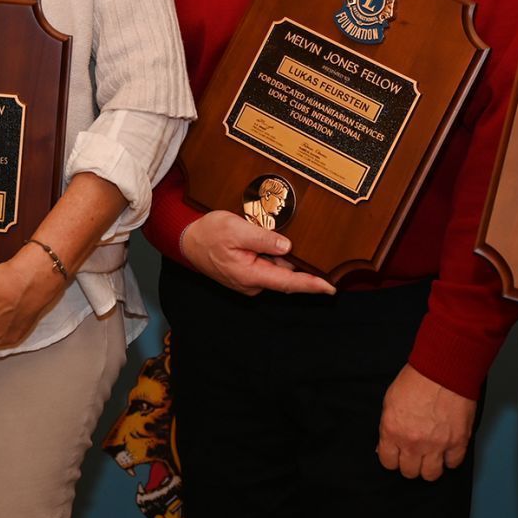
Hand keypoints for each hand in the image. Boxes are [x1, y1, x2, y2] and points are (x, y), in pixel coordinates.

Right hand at [178, 211, 335, 296]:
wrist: (186, 240)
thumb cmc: (209, 233)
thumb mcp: (236, 229)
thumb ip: (262, 238)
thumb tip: (287, 246)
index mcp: (250, 275)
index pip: (288, 283)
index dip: (311, 285)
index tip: (330, 288)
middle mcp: (251, 283)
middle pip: (284, 276)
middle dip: (298, 263)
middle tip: (306, 246)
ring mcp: (248, 280)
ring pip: (275, 270)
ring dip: (281, 257)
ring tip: (276, 238)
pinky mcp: (246, 274)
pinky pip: (266, 267)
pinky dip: (272, 257)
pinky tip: (270, 243)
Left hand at [376, 365, 476, 480]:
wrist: (444, 369)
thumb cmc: (416, 380)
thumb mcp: (390, 401)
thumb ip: (388, 427)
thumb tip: (386, 447)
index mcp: (392, 431)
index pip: (388, 462)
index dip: (393, 459)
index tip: (398, 454)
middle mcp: (413, 443)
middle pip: (410, 472)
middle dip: (411, 464)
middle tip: (416, 453)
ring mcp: (436, 445)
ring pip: (431, 475)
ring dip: (430, 467)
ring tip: (432, 456)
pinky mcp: (457, 442)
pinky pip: (453, 464)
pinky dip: (450, 459)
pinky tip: (448, 450)